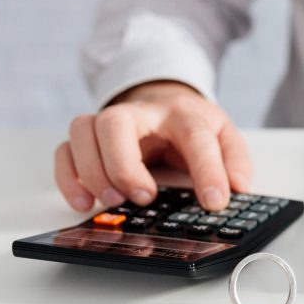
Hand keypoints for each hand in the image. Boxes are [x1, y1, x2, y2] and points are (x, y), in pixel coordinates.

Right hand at [54, 81, 251, 211]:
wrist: (164, 101)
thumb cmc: (191, 124)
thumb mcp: (224, 135)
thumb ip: (235, 160)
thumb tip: (238, 187)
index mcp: (184, 114)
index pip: (196, 138)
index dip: (207, 171)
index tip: (214, 202)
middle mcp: (141, 113)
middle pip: (118, 123)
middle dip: (125, 164)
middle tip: (143, 197)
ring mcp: (109, 122)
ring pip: (83, 131)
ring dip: (93, 171)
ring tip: (113, 201)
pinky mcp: (87, 137)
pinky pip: (64, 150)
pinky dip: (67, 177)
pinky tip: (83, 201)